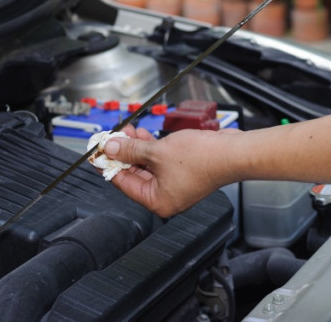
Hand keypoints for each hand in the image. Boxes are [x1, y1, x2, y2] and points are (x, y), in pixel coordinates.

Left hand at [102, 124, 236, 216]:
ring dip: (137, 147)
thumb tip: (112, 147)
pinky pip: (161, 160)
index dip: (109, 164)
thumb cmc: (203, 160)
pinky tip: (144, 135)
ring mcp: (176, 184)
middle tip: (112, 137)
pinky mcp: (184, 171)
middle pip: (134, 173)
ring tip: (127, 130)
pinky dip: (151, 148)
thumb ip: (131, 149)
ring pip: (148, 165)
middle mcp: (166, 196)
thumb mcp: (157, 151)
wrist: (232, 152)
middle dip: (123, 152)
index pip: (123, 182)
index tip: (98, 152)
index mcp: (157, 201)